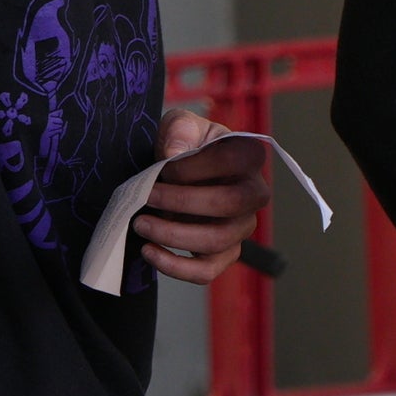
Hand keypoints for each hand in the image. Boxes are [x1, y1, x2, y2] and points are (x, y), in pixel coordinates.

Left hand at [134, 107, 270, 285]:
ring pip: (217, 241)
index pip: (232, 162)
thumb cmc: (184, 144)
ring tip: (141, 223)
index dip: (194, 167)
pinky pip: (206, 271)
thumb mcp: (179, 124)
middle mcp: (254, 193)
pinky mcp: (225, 253)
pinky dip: (175, 266)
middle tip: (147, 197)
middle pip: (229, 205)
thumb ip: (179, 130)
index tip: (164, 167)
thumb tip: (173, 154)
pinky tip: (150, 251)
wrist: (176, 169)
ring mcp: (241, 227)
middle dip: (182, 203)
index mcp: (249, 155)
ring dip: (173, 235)